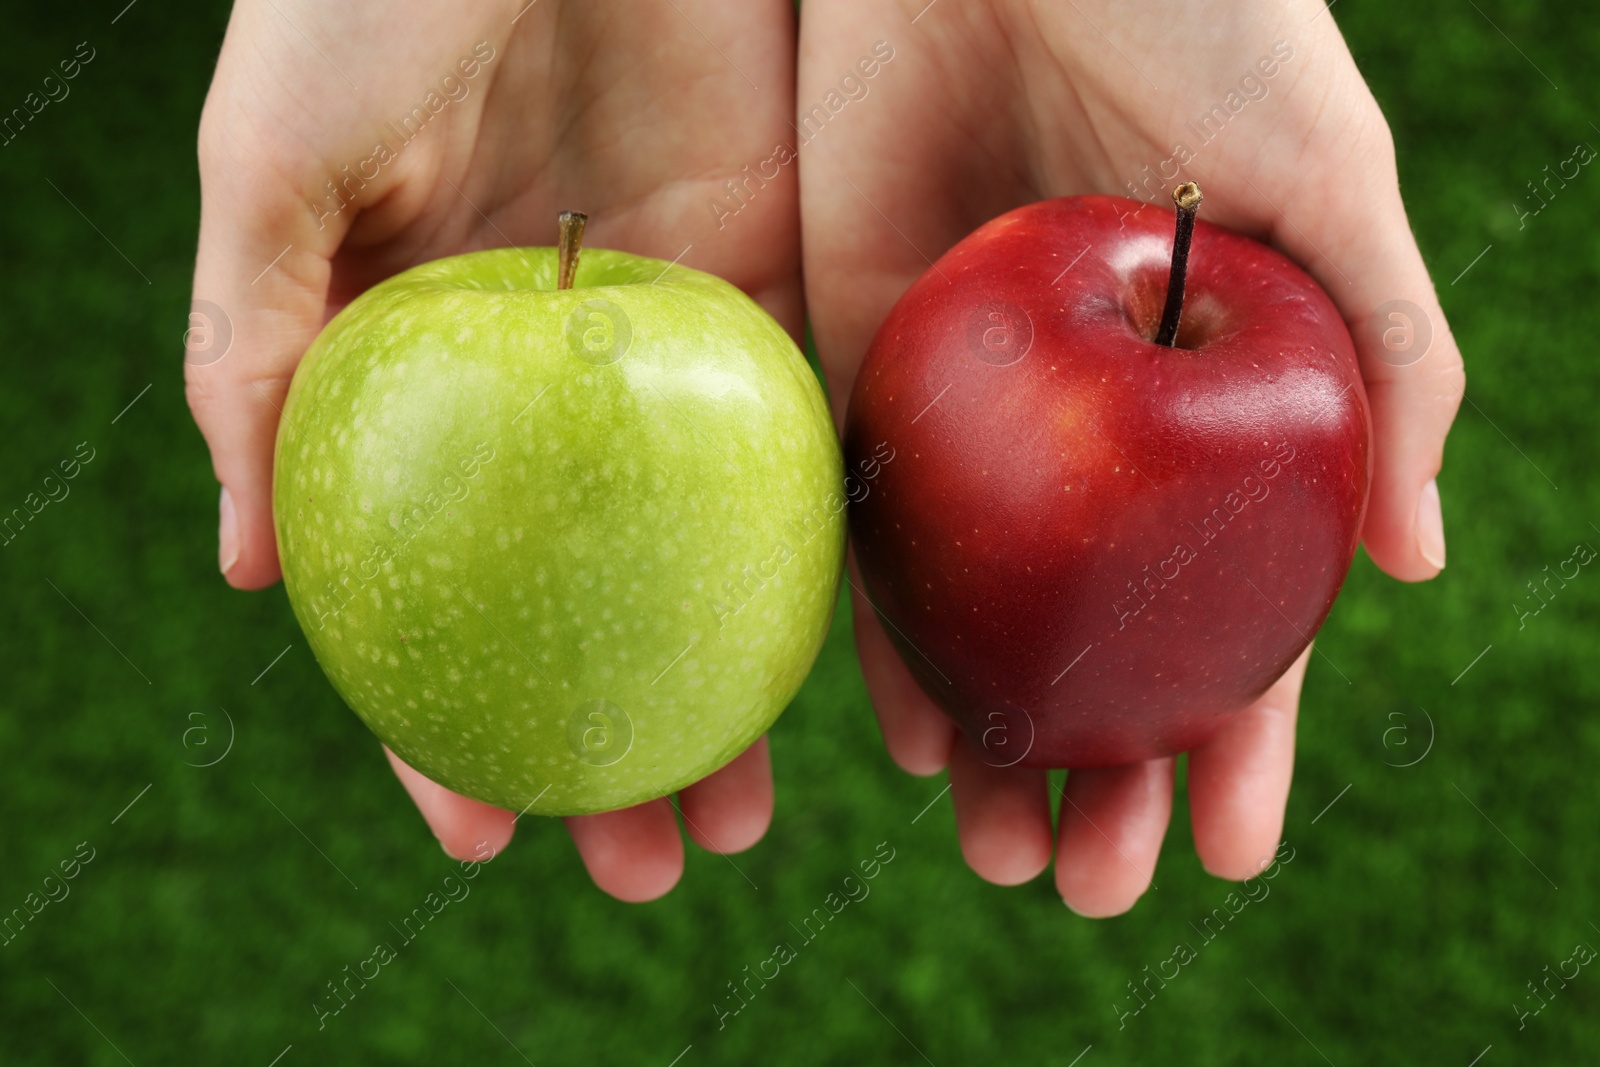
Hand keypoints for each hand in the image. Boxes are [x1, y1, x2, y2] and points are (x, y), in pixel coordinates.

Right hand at [187, 0, 800, 899]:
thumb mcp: (272, 161)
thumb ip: (253, 351)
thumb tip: (248, 572)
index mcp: (421, 371)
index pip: (430, 587)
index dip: (447, 718)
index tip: (487, 833)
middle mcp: (546, 386)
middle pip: (584, 605)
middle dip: (615, 745)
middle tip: (652, 862)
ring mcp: (665, 344)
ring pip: (704, 559)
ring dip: (728, 695)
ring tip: (748, 818)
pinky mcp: (778, 277)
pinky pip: (805, 440)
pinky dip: (826, 559)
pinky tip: (843, 671)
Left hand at [799, 0, 1462, 913]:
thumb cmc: (1200, 13)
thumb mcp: (1326, 181)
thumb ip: (1388, 357)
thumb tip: (1413, 569)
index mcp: (1214, 402)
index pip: (1231, 607)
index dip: (1240, 739)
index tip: (1227, 858)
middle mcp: (1097, 428)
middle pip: (1099, 640)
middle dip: (1102, 772)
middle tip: (1086, 891)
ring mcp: (980, 405)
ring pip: (982, 613)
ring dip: (985, 737)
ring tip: (993, 852)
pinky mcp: (861, 355)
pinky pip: (869, 519)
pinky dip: (878, 629)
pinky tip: (890, 731)